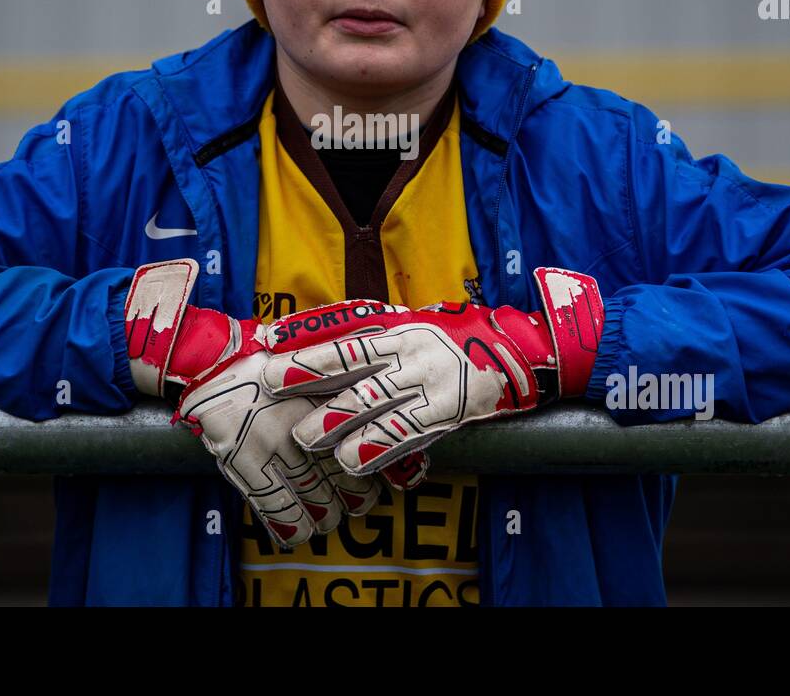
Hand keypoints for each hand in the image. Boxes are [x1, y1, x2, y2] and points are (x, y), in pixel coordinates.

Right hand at [123, 259, 426, 549]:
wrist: (215, 363)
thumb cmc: (268, 363)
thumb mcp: (312, 370)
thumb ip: (341, 391)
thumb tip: (373, 418)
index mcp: (324, 401)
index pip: (361, 446)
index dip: (374, 471)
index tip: (380, 482)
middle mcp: (303, 425)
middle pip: (343, 477)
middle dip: (354, 498)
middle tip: (356, 504)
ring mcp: (273, 447)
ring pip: (314, 499)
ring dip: (325, 516)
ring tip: (327, 518)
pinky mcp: (244, 463)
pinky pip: (276, 506)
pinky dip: (290, 525)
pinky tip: (297, 532)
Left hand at [258, 267, 604, 475]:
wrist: (521, 353)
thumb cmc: (459, 343)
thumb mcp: (416, 331)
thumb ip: (376, 342)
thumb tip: (322, 349)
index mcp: (398, 328)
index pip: (343, 332)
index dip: (305, 338)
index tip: (269, 342)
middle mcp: (409, 350)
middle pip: (351, 364)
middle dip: (308, 377)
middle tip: (272, 388)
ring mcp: (429, 379)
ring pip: (373, 401)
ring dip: (336, 422)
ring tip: (306, 439)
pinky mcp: (448, 410)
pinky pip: (405, 432)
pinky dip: (376, 447)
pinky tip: (352, 461)